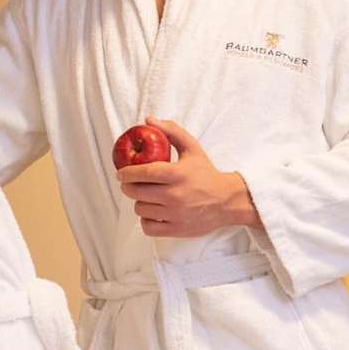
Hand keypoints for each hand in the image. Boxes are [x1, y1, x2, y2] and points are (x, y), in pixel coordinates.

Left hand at [116, 117, 262, 237]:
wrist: (227, 201)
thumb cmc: (206, 174)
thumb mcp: (193, 148)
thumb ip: (172, 131)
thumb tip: (149, 120)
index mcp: (178, 174)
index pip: (144, 172)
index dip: (127, 172)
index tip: (121, 172)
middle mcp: (175, 195)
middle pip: (137, 192)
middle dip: (128, 186)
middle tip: (129, 183)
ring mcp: (175, 214)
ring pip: (141, 209)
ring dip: (139, 202)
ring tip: (145, 196)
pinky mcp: (176, 229)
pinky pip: (148, 227)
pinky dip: (146, 220)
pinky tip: (152, 211)